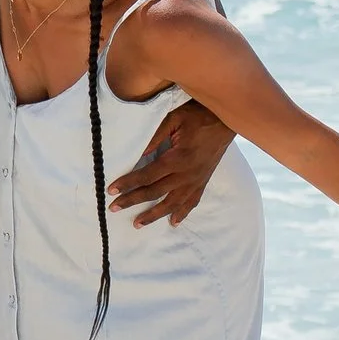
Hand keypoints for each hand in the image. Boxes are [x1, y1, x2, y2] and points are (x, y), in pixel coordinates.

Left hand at [108, 99, 235, 226]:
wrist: (226, 120)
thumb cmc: (198, 115)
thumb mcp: (174, 119)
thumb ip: (154, 137)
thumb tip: (137, 154)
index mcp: (177, 158)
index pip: (146, 176)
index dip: (127, 184)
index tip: (111, 191)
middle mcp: (186, 174)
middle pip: (155, 193)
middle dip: (133, 201)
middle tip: (114, 208)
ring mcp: (196, 180)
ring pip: (172, 204)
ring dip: (154, 215)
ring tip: (138, 224)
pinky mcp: (203, 181)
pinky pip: (191, 202)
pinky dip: (182, 214)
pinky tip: (173, 222)